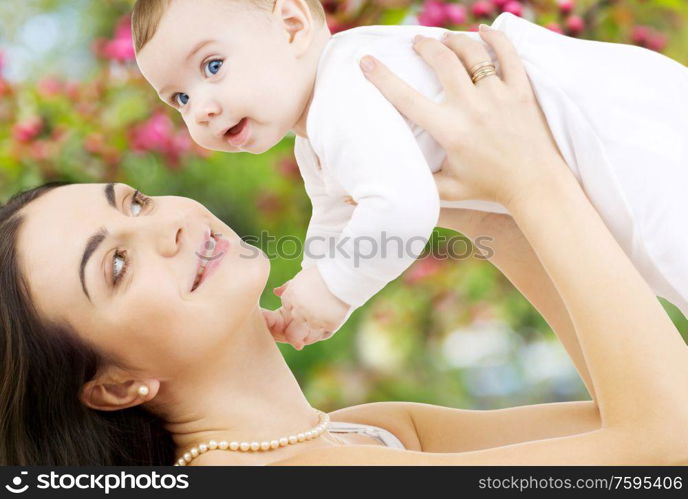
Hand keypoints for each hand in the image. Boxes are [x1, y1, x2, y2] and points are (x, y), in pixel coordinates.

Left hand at [268, 266, 349, 348]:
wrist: (344, 275)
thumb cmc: (323, 273)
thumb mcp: (302, 277)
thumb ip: (287, 287)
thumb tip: (275, 292)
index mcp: (291, 296)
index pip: (287, 307)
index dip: (297, 304)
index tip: (307, 298)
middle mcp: (299, 310)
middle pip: (296, 321)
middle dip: (303, 317)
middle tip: (317, 305)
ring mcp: (313, 319)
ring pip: (310, 330)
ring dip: (316, 324)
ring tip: (326, 310)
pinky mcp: (328, 325)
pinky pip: (325, 332)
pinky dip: (328, 326)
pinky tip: (333, 315)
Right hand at [360, 25, 569, 208]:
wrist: (534, 184)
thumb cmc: (488, 187)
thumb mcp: (448, 189)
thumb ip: (418, 181)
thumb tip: (387, 182)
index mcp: (450, 131)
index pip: (407, 98)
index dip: (382, 77)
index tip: (367, 61)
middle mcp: (472, 108)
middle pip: (442, 61)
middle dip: (424, 46)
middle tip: (417, 43)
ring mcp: (499, 96)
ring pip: (472, 52)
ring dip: (454, 40)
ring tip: (444, 39)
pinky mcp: (521, 91)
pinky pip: (508, 54)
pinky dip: (495, 38)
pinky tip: (483, 31)